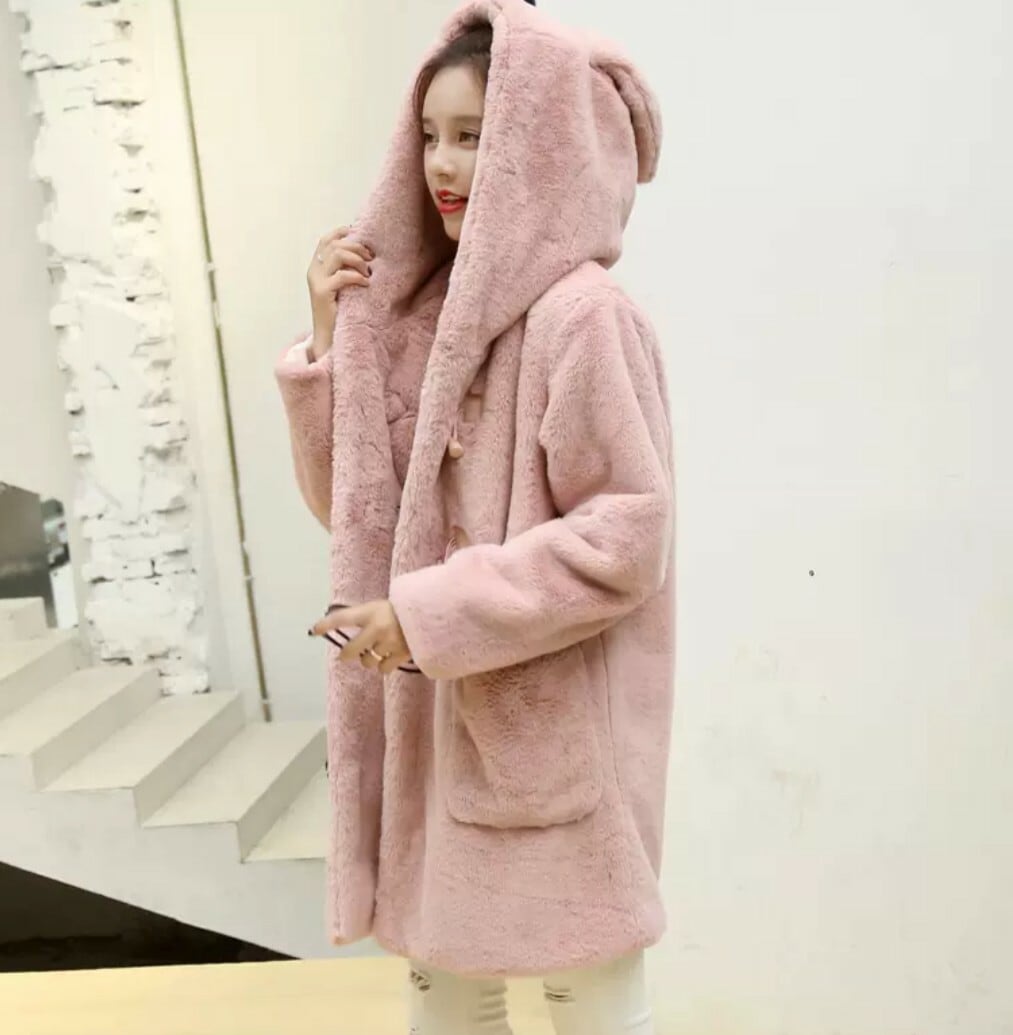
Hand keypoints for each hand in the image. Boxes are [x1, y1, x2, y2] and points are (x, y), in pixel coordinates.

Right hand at [306, 226, 372, 358]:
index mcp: (317, 266)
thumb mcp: (342, 286)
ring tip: (367, 272)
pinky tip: (366, 283)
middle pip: (335, 244)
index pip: (326, 240)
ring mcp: (316, 280)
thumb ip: (346, 269)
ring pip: (337, 254)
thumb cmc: (339, 311)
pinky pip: (342, 275)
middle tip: (370, 258)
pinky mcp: (321, 292)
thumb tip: (366, 253)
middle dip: (356, 247)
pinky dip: (357, 276)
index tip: (360, 236)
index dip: (343, 233)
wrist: (328, 335)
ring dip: (357, 260)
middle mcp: (313, 270)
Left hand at [311, 600, 411, 674]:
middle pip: (350, 650)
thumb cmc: (405, 609)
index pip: (341, 618)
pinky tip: (389, 657)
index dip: (325, 625)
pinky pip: (383, 668)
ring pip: (368, 661)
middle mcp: (377, 628)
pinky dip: (384, 665)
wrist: (433, 614)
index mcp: (371, 611)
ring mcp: (389, 643)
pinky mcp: (401, 655)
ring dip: (371, 657)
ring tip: (380, 650)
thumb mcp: (383, 606)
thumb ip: (367, 617)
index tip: (314, 631)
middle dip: (347, 653)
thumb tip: (351, 628)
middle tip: (348, 653)